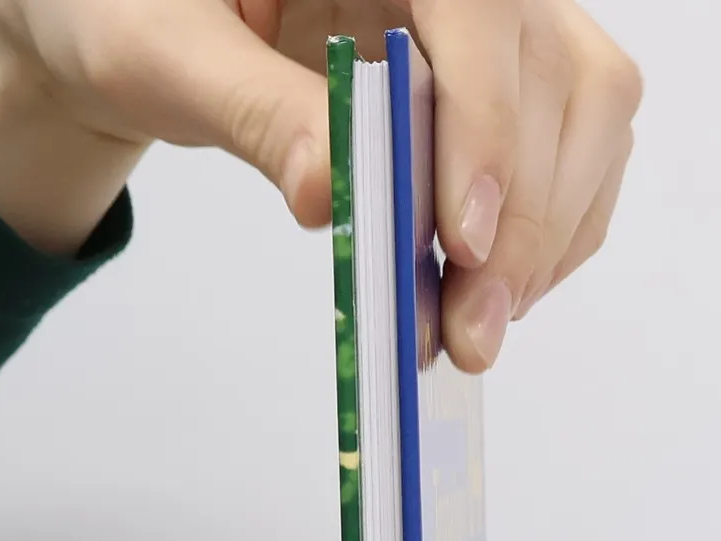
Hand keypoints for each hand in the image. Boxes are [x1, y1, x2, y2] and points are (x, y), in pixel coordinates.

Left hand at [0, 0, 641, 369]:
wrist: (133, 21)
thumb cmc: (131, 9)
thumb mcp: (163, 53)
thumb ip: (254, 111)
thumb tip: (334, 194)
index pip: (483, 13)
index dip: (490, 126)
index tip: (464, 240)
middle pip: (557, 74)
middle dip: (525, 216)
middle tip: (470, 330)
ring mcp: (491, 24)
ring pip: (589, 116)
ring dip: (546, 238)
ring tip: (473, 329)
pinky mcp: (502, 85)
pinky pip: (573, 156)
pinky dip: (545, 238)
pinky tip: (485, 292)